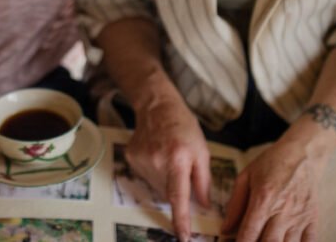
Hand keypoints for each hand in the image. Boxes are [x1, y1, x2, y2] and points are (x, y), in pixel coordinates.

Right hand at [126, 92, 211, 240]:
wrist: (157, 106)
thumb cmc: (184, 127)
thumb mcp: (202, 151)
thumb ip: (203, 180)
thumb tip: (204, 205)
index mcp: (178, 159)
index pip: (179, 196)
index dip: (181, 219)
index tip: (183, 237)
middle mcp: (157, 161)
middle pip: (168, 193)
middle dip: (177, 189)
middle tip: (181, 168)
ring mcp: (141, 160)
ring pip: (157, 187)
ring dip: (165, 180)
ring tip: (168, 157)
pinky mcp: (131, 159)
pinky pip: (146, 177)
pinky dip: (154, 172)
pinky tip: (157, 154)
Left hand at [220, 130, 332, 241]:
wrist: (302, 154)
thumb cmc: (272, 163)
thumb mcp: (246, 177)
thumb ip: (235, 204)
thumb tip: (225, 228)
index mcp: (262, 199)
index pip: (249, 233)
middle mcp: (281, 211)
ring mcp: (299, 217)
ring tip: (266, 241)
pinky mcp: (312, 219)